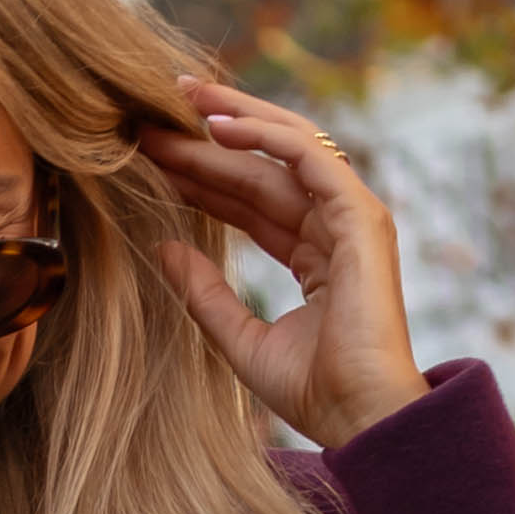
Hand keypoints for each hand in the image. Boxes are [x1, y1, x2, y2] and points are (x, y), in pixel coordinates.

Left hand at [138, 81, 428, 451]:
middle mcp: (333, 226)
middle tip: (151, 113)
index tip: (152, 158)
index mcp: (313, 254)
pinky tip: (217, 125)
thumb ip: (204, 294)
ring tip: (180, 95)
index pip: (248, 202)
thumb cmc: (316, 393)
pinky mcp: (360, 214)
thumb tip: (164, 248)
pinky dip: (264, 135)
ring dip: (232, 118)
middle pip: (258, 170)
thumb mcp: (241, 340)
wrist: (363, 418)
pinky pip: (309, 156)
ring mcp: (351, 216)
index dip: (201, 177)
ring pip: (283, 149)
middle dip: (205, 142)